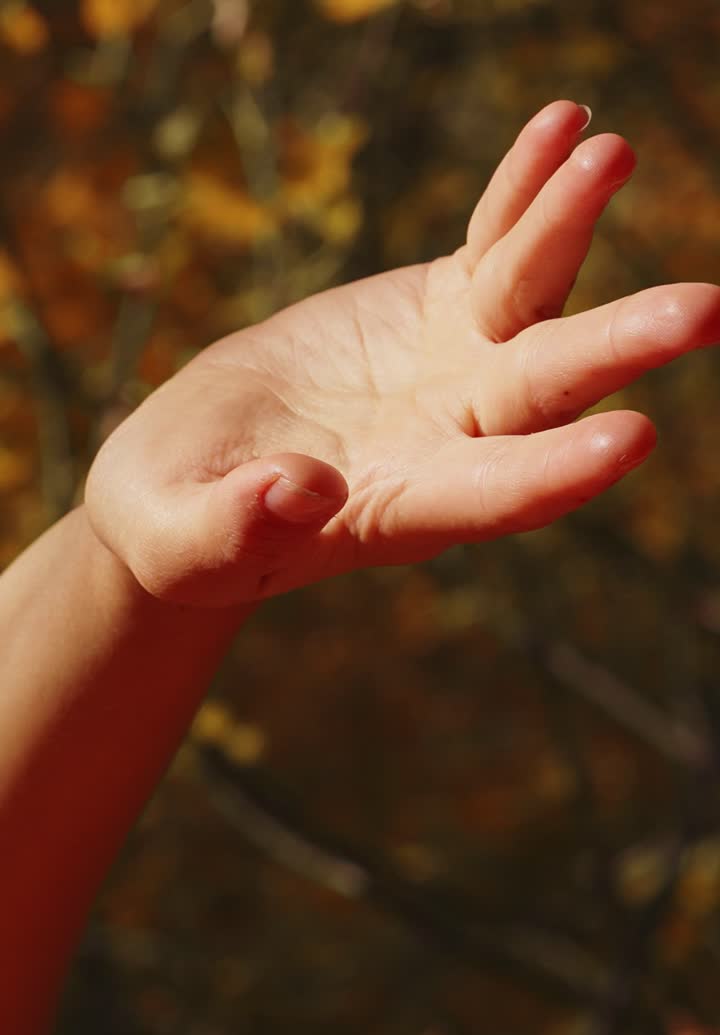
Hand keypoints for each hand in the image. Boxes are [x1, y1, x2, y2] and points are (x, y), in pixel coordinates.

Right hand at [86, 101, 719, 607]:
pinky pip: (491, 244)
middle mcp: (453, 440)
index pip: (494, 496)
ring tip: (607, 152)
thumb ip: (235, 525)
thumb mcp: (183, 541)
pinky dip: (525, 192)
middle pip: (544, 392)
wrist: (197, 478)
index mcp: (402, 509)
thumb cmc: (183, 529)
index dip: (558, 471)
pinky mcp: (438, 313)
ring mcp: (455, 371)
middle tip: (703, 309)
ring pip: (529, 298)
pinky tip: (564, 130)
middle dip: (618, 347)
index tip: (632, 438)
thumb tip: (299, 490)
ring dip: (567, 228)